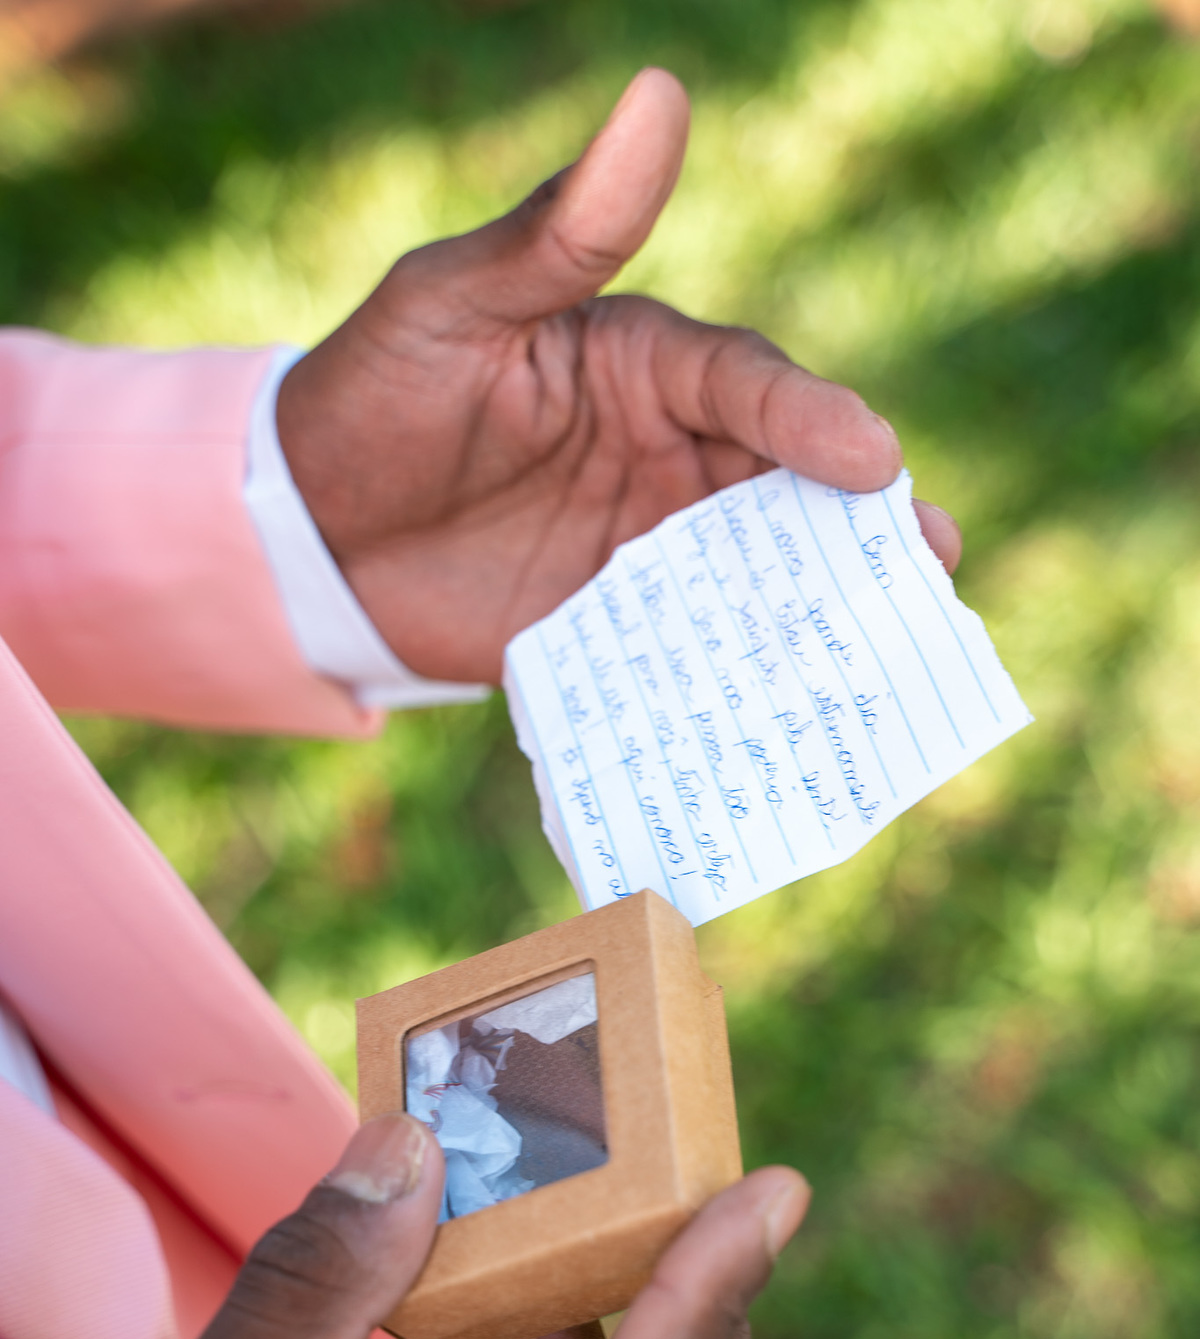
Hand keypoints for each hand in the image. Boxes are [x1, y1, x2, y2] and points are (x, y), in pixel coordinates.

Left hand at [278, 68, 960, 686]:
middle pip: (782, 483)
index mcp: (644, 366)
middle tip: (929, 556)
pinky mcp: (619, 630)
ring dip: (824, 603)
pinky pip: (695, 651)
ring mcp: (648, 549)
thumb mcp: (455, 305)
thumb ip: (559, 232)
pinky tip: (794, 709)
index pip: (744, 381)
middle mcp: (666, 455)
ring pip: (757, 571)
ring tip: (896, 641)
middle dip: (858, 520)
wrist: (307, 538)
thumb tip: (658, 90)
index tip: (868, 456)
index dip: (807, 417)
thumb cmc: (376, 395)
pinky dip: (744, 675)